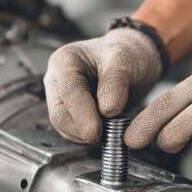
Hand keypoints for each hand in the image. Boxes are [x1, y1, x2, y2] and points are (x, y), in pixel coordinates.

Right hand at [44, 28, 162, 142]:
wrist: (134, 59)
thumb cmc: (127, 54)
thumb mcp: (125, 61)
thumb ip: (115, 83)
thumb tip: (107, 111)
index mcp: (64, 61)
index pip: (69, 92)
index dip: (82, 114)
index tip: (96, 131)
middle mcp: (58, 80)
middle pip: (59, 114)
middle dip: (81, 130)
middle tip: (105, 138)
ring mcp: (62, 99)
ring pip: (65, 127)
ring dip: (86, 135)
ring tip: (112, 131)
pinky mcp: (72, 113)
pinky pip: (75, 132)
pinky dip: (90, 136)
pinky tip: (108, 133)